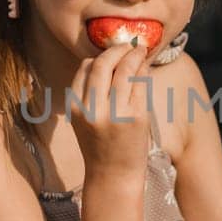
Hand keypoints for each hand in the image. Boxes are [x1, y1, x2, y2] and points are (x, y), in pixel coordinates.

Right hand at [67, 38, 153, 180]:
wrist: (113, 176)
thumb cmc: (101, 145)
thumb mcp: (85, 118)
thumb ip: (91, 92)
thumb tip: (110, 58)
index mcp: (76, 107)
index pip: (85, 68)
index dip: (100, 55)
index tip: (112, 51)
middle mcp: (92, 108)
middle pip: (103, 63)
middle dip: (118, 49)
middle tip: (129, 44)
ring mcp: (115, 112)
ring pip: (125, 70)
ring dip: (135, 55)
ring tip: (141, 50)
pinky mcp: (136, 117)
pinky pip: (141, 84)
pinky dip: (144, 71)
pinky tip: (146, 69)